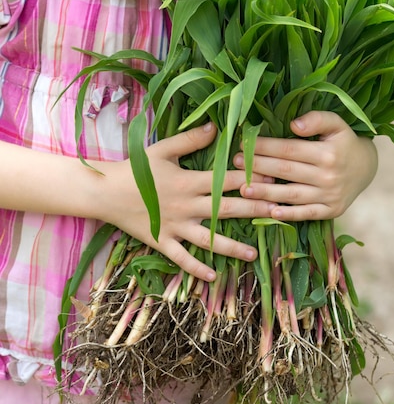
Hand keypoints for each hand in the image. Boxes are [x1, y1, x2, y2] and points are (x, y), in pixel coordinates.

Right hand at [97, 123, 274, 280]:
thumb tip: (216, 126)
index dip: (252, 179)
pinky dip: (196, 268)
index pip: (227, 180)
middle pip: (225, 209)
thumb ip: (190, 139)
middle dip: (254, 210)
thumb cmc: (134, 168)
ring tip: (254, 255)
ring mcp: (174, 226)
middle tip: (279, 213)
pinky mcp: (161, 241)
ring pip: (208, 239)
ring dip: (232, 247)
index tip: (274, 179)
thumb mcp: (161, 149)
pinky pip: (181, 258)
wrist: (104, 191)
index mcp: (188, 181)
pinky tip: (213, 277)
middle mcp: (185, 206)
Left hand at [233, 111, 377, 220]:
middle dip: (258, 167)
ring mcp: (330, 195)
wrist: (367, 168)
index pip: (288, 149)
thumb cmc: (344, 142)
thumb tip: (293, 125)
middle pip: (286, 171)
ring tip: (243, 189)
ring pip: (291, 194)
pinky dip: (289, 214)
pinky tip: (270, 212)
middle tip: (235, 164)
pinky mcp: (332, 211)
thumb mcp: (337, 125)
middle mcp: (328, 175)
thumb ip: (317, 119)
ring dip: (266, 193)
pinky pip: (307, 214)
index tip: (243, 144)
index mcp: (328, 152)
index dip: (264, 147)